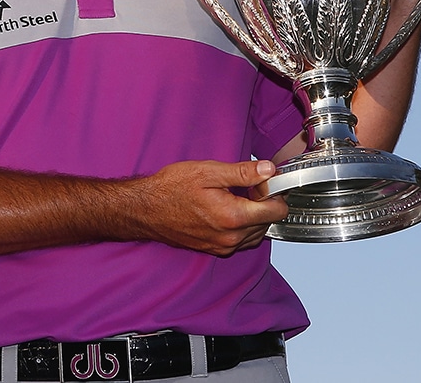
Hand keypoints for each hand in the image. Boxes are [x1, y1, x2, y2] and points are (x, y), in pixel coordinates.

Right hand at [129, 159, 287, 256]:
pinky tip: (227, 210)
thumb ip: (242, 172)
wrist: (144, 209)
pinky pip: (241, 240)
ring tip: (235, 197)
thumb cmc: (170, 189)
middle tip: (246, 185)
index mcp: (233, 217)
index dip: (275, 192)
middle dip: (263, 202)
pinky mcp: (215, 250)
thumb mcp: (207, 172)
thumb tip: (268, 170)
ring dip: (253, 215)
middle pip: (268, 222)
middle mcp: (230, 237)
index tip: (265, 181)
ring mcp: (222, 246)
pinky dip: (242, 225)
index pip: (276, 210)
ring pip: (256, 232)